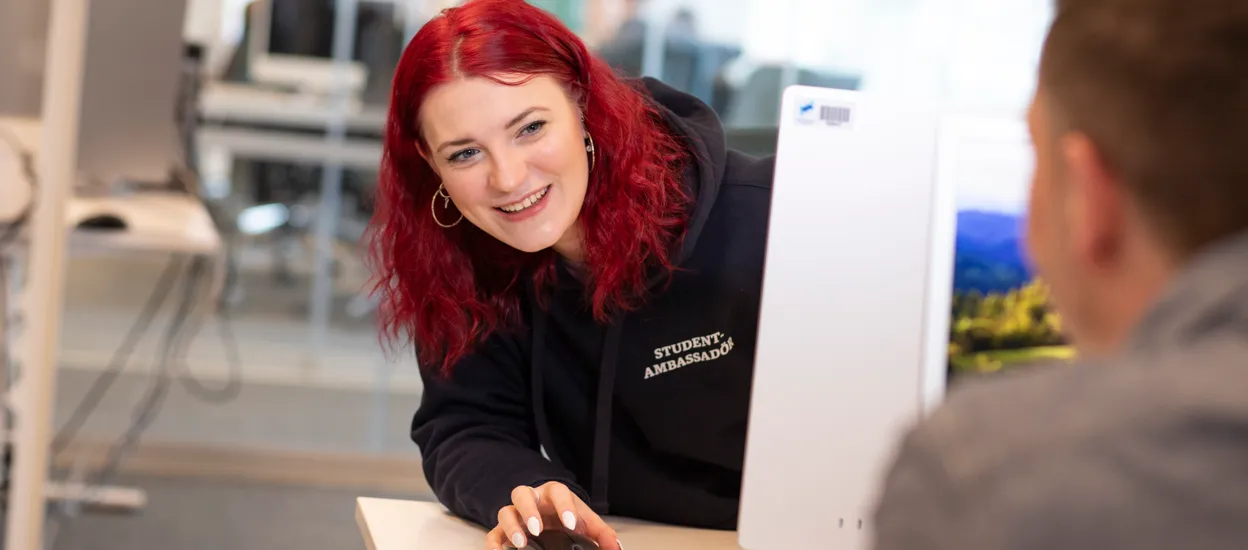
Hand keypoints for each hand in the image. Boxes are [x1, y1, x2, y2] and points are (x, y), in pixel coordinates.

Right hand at [486, 481, 621, 549]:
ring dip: (511, 527)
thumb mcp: (584, 520)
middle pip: (522, 494)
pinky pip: (493, 534)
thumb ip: (601, 533)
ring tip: (521, 543)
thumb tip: (615, 548)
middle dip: (529, 510)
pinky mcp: (503, 530)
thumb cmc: (566, 515)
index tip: (572, 525)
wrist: (550, 514)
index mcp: (553, 493)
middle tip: (538, 528)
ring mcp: (515, 514)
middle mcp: (531, 499)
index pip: (558, 492)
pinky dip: (494, 544)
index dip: (564, 507)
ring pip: (505, 512)